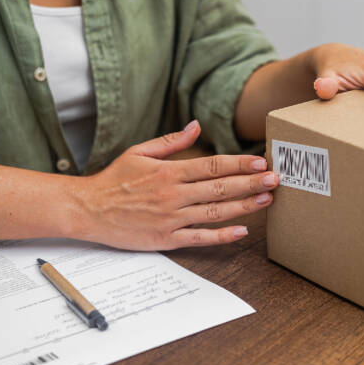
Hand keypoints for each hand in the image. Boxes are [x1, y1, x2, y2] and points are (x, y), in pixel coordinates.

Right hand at [72, 121, 277, 250]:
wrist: (87, 210)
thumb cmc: (114, 180)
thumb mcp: (139, 152)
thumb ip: (170, 141)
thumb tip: (196, 125)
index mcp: (168, 172)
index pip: (212, 166)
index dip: (239, 164)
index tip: (260, 161)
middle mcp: (173, 195)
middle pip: (220, 188)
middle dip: (251, 183)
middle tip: (276, 179)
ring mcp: (171, 218)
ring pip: (214, 212)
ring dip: (244, 207)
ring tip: (267, 200)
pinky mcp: (166, 239)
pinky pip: (199, 238)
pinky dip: (221, 236)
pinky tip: (242, 231)